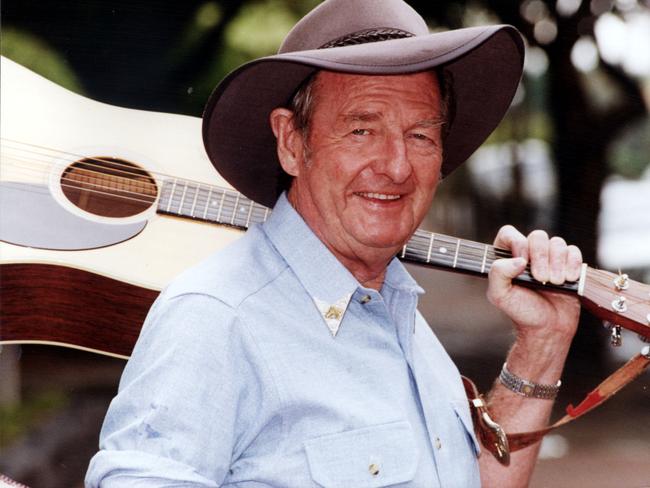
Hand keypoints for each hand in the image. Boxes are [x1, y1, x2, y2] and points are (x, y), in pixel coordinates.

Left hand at [486, 225, 582, 341]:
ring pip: (557, 242)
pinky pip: (573, 251)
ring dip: (558, 263)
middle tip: (541, 279)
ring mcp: (549, 258)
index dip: (517, 242)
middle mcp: (528, 254)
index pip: (509, 233)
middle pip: (537, 236)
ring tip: (555, 283)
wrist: (548, 328)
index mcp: (507, 258)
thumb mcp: (500, 296)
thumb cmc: (522, 312)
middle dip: (541, 257)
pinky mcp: (568, 264)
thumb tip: (519, 260)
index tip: (523, 263)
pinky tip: (569, 279)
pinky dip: (573, 264)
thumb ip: (498, 274)